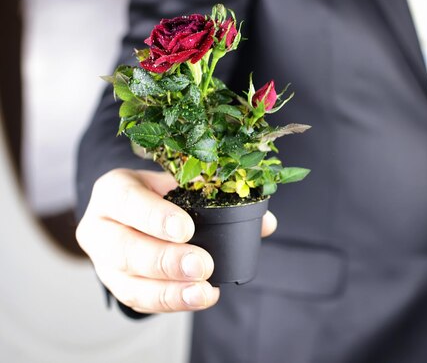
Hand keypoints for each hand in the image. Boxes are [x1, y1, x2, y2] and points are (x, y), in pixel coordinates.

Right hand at [76, 169, 276, 313]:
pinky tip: (198, 299)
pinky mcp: (118, 286)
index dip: (155, 217)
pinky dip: (172, 302)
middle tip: (202, 265)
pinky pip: (141, 301)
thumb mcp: (179, 184)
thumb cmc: (159, 194)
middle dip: (166, 260)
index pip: (127, 201)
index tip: (186, 228)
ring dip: (170, 291)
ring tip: (203, 292)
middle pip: (125, 248)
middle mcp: (100, 226)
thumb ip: (215, 197)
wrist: (130, 214)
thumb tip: (265, 223)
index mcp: (113, 190)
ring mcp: (104, 262)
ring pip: (130, 283)